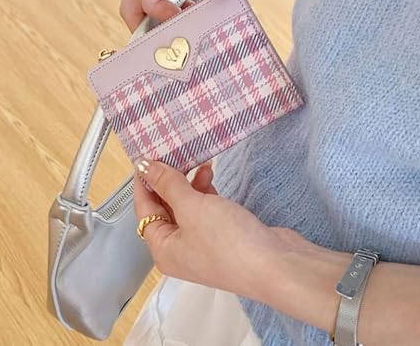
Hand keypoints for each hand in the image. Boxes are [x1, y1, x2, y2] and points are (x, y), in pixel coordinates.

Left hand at [133, 160, 297, 298]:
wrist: (275, 264)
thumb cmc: (227, 241)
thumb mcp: (192, 207)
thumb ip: (168, 184)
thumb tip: (145, 167)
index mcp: (164, 249)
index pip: (144, 211)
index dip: (144, 183)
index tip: (145, 157)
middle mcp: (179, 250)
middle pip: (166, 209)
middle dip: (170, 181)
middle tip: (174, 155)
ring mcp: (203, 244)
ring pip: (187, 208)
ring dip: (190, 185)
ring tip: (201, 164)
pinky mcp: (223, 237)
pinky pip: (205, 210)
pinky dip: (206, 193)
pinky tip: (212, 177)